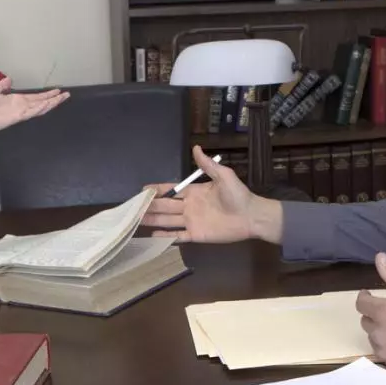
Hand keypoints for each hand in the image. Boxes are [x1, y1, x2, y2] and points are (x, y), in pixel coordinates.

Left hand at [0, 76, 68, 134]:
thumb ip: (2, 86)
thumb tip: (9, 79)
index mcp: (18, 101)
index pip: (36, 97)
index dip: (47, 94)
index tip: (57, 90)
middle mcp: (22, 107)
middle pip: (42, 102)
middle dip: (54, 99)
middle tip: (67, 94)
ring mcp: (21, 112)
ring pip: (40, 108)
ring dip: (51, 103)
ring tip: (62, 98)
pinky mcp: (17, 117)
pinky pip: (30, 112)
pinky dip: (39, 109)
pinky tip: (47, 104)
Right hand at [140, 146, 269, 242]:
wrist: (251, 216)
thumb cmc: (238, 195)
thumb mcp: (223, 176)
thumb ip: (207, 165)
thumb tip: (195, 147)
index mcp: (194, 192)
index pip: (171, 190)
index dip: (157, 190)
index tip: (143, 190)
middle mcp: (189, 207)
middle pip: (165, 206)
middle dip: (150, 206)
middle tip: (133, 207)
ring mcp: (192, 221)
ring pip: (167, 221)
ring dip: (153, 220)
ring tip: (137, 221)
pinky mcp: (196, 235)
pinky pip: (178, 236)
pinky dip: (165, 237)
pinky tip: (152, 236)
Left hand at [353, 253, 385, 378]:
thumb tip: (379, 258)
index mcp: (383, 312)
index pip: (361, 304)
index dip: (365, 297)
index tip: (371, 295)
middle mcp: (378, 333)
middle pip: (366, 321)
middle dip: (375, 315)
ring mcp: (384, 351)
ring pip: (374, 338)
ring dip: (382, 331)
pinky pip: (384, 352)